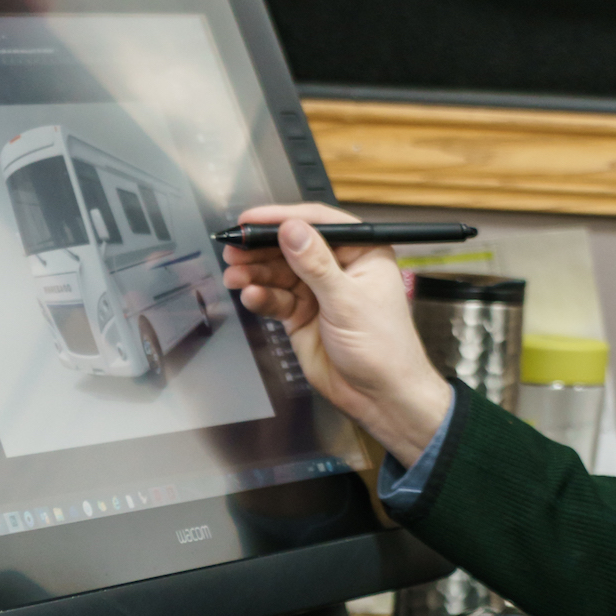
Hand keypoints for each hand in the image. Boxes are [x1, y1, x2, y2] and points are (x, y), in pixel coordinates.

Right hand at [219, 203, 451, 462]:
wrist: (381, 397)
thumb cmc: (382, 346)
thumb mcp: (347, 301)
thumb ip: (316, 264)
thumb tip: (291, 228)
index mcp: (362, 251)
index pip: (319, 223)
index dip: (283, 218)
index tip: (250, 219)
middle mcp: (339, 266)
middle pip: (293, 246)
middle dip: (262, 248)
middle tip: (233, 248)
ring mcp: (319, 292)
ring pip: (280, 272)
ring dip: (256, 272)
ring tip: (234, 274)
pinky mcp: (303, 315)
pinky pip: (277, 299)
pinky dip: (262, 297)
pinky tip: (250, 296)